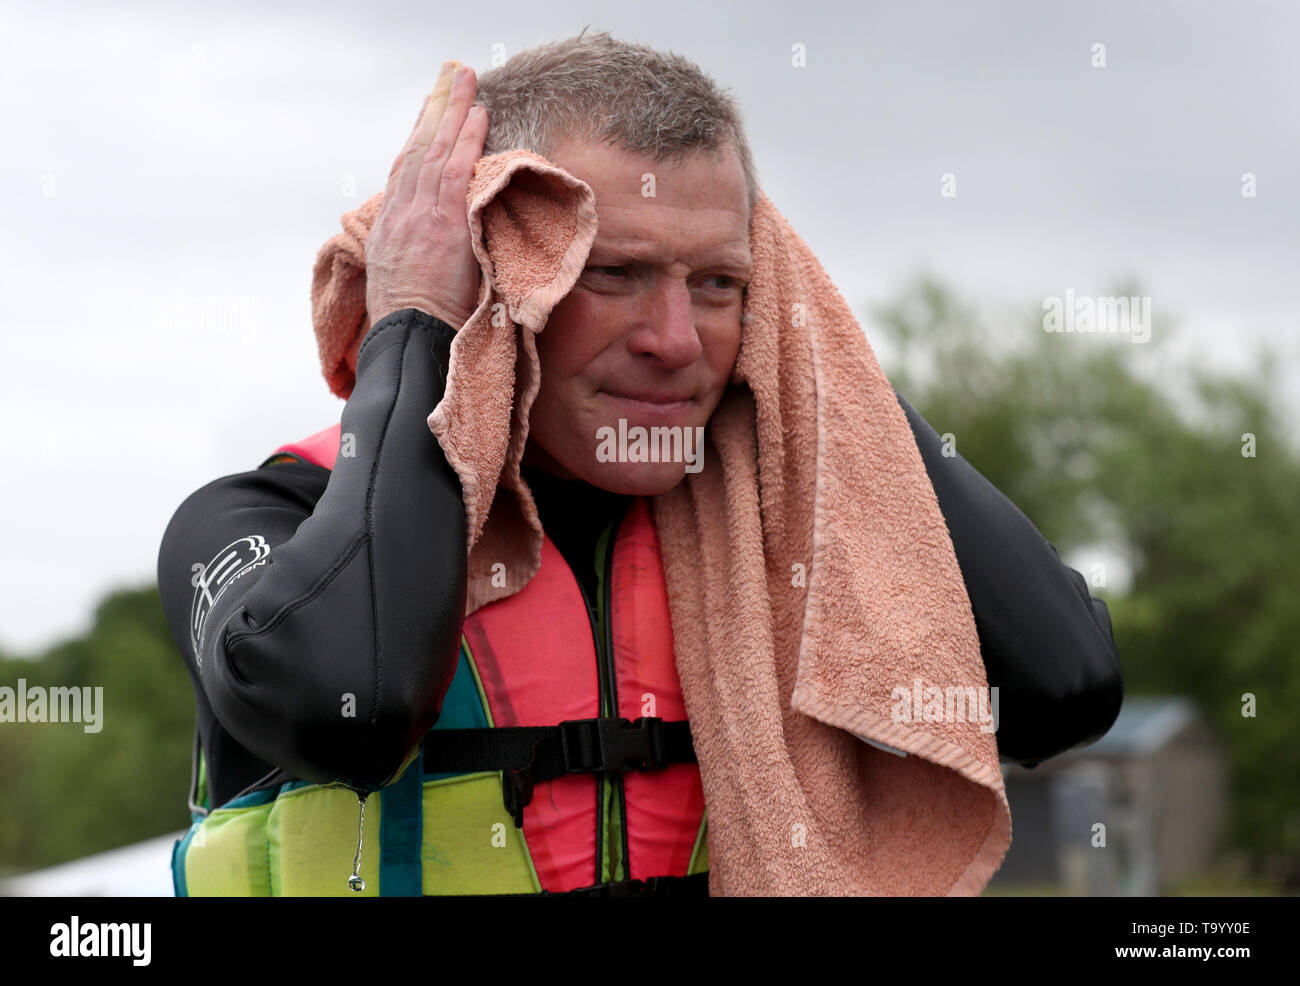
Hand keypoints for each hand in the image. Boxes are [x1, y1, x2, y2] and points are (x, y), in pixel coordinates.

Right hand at [364, 60, 488, 329]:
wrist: (409, 345)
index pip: (403, 175)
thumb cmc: (412, 332)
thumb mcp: (398, 290)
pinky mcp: (442, 224)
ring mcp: (420, 217)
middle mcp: (398, 217)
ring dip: (452, 112)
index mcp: (387, 232)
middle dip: (434, 112)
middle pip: (416, 151)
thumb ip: (412, 264)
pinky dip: (466, 140)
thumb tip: (432, 262)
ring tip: (466, 81)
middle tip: (449, 79)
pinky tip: (478, 115)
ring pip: (435, 152)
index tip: (428, 119)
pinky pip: (455, 170)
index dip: (417, 141)